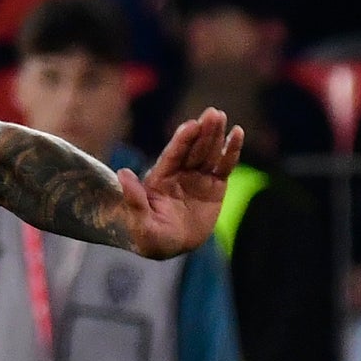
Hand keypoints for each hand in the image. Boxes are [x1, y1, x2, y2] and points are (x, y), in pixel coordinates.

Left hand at [116, 108, 244, 258]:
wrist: (169, 247)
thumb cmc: (150, 237)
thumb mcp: (139, 223)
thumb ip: (134, 199)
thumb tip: (123, 173)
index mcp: (160, 178)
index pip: (173, 155)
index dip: (182, 140)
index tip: (191, 125)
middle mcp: (180, 173)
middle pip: (193, 148)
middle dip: (202, 132)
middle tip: (212, 114)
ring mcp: (198, 177)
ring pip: (209, 152)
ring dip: (216, 135)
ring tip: (221, 117)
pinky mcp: (215, 186)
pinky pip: (225, 166)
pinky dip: (231, 150)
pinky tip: (237, 133)